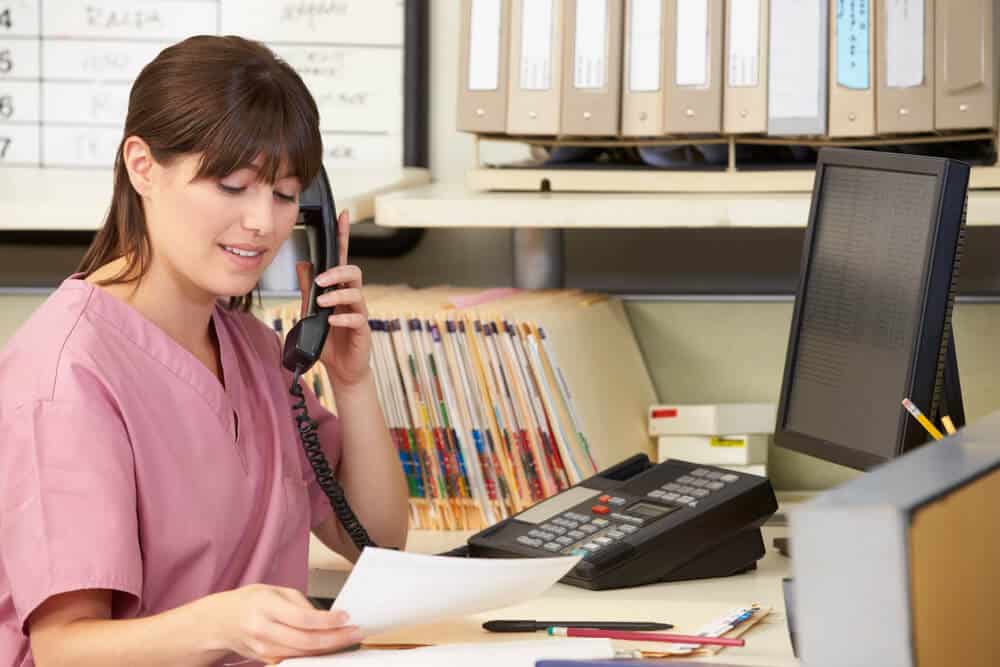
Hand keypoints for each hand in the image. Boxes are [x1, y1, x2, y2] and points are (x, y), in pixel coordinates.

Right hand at [202, 583, 359, 663]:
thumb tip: (325, 618)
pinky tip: (329, 647)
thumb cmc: (250, 602)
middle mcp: (263, 631)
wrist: (222, 622)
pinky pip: (296, 659)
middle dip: (335, 639)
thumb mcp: (275, 591)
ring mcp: (263, 649)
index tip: (345, 616)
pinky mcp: (266, 660)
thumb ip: (300, 604)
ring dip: (329, 648)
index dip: (327, 621)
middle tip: (356, 632)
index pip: (302, 618)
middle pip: (305, 641)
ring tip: (348, 638)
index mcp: (265, 607)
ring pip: (303, 654)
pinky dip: (315, 654)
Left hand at [295, 209, 372, 388]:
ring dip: (337, 294)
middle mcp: (351, 298)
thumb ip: (307, 289)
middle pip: (353, 271)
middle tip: (320, 280)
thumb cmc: (328, 339)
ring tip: (322, 302)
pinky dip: (342, 318)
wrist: (341, 369)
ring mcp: (359, 313)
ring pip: (356, 292)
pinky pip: (357, 318)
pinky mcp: (362, 330)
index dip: (343, 236)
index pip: (342, 258)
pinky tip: (331, 321)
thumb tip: (302, 264)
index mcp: (339, 289)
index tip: (343, 216)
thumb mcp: (310, 311)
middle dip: (337, 271)